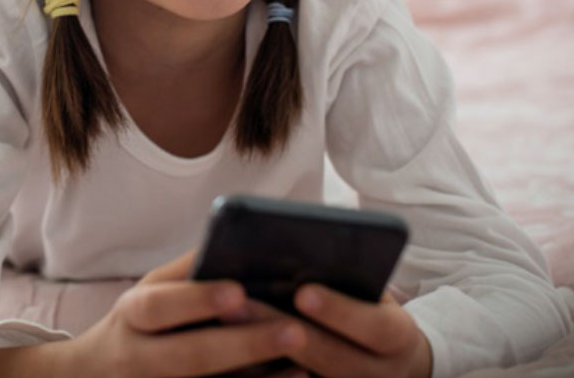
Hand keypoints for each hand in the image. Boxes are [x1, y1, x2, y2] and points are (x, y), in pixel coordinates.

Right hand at [59, 249, 310, 377]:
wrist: (96, 376)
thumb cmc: (141, 323)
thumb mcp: (150, 291)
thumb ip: (187, 272)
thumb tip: (237, 242)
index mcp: (133, 315)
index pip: (159, 306)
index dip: (197, 300)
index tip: (239, 291)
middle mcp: (139, 358)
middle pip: (188, 356)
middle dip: (242, 345)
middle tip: (294, 330)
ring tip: (305, 364)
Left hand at [222, 285, 432, 377]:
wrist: (391, 363)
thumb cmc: (369, 309)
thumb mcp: (372, 293)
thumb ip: (347, 279)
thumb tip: (300, 252)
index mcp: (396, 338)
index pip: (375, 327)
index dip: (340, 311)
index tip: (303, 292)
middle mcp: (380, 374)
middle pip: (332, 359)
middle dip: (282, 330)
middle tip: (239, 303)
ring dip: (259, 353)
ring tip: (220, 321)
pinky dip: (258, 373)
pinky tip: (224, 349)